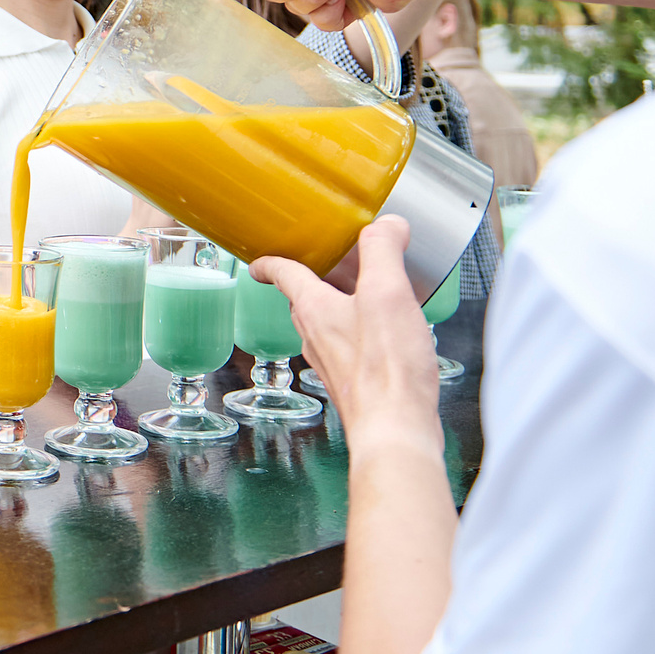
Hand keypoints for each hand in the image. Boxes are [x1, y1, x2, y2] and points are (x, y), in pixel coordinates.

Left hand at [252, 219, 441, 446]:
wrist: (395, 429)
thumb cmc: (385, 368)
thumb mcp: (387, 293)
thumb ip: (383, 252)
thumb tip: (387, 225)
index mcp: (314, 310)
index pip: (283, 274)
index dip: (271, 261)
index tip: (259, 260)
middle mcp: (315, 337)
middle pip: (304, 301)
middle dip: (312, 282)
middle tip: (325, 269)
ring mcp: (332, 364)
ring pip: (326, 326)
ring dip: (340, 308)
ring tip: (366, 297)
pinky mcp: (353, 384)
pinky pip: (349, 349)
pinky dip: (360, 335)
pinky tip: (388, 337)